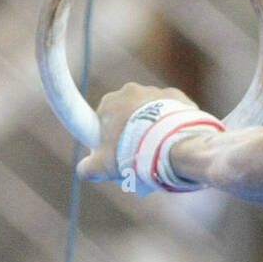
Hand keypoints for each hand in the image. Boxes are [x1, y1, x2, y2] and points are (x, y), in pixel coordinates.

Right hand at [75, 83, 197, 181]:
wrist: (171, 143)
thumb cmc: (133, 152)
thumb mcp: (104, 165)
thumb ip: (89, 168)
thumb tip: (84, 170)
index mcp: (109, 102)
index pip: (104, 118)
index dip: (110, 136)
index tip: (117, 150)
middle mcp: (132, 91)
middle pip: (129, 114)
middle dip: (133, 131)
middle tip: (139, 153)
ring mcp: (157, 92)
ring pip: (152, 112)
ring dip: (153, 126)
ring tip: (159, 148)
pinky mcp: (179, 97)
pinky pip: (172, 111)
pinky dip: (172, 123)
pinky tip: (174, 140)